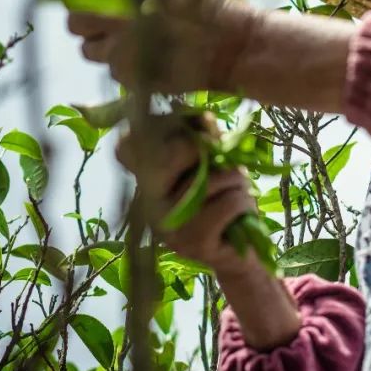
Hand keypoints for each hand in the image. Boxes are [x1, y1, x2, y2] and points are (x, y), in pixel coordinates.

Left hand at [66, 0, 258, 93]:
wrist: (236, 47)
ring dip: (106, 48)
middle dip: (89, 26)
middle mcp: (120, 10)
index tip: (97, 1)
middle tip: (117, 26)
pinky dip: (126, 67)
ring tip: (142, 43)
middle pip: (74, 21)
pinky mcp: (128, 74)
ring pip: (89, 49)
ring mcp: (121, 45)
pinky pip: (110, 70)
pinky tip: (153, 59)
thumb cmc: (203, 7)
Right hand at [116, 113, 260, 275]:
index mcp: (148, 178)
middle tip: (229, 164)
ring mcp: (167, 225)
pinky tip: (243, 210)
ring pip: (209, 181)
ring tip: (240, 190)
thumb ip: (206, 138)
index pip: (128, 145)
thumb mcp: (216, 162)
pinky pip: (227, 205)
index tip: (198, 131)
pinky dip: (243, 202)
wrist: (239, 252)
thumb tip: (204, 118)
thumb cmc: (226, 199)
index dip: (163, 127)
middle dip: (209, 150)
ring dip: (237, 181)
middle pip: (170, 155)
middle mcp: (149, 202)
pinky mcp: (192, 243)